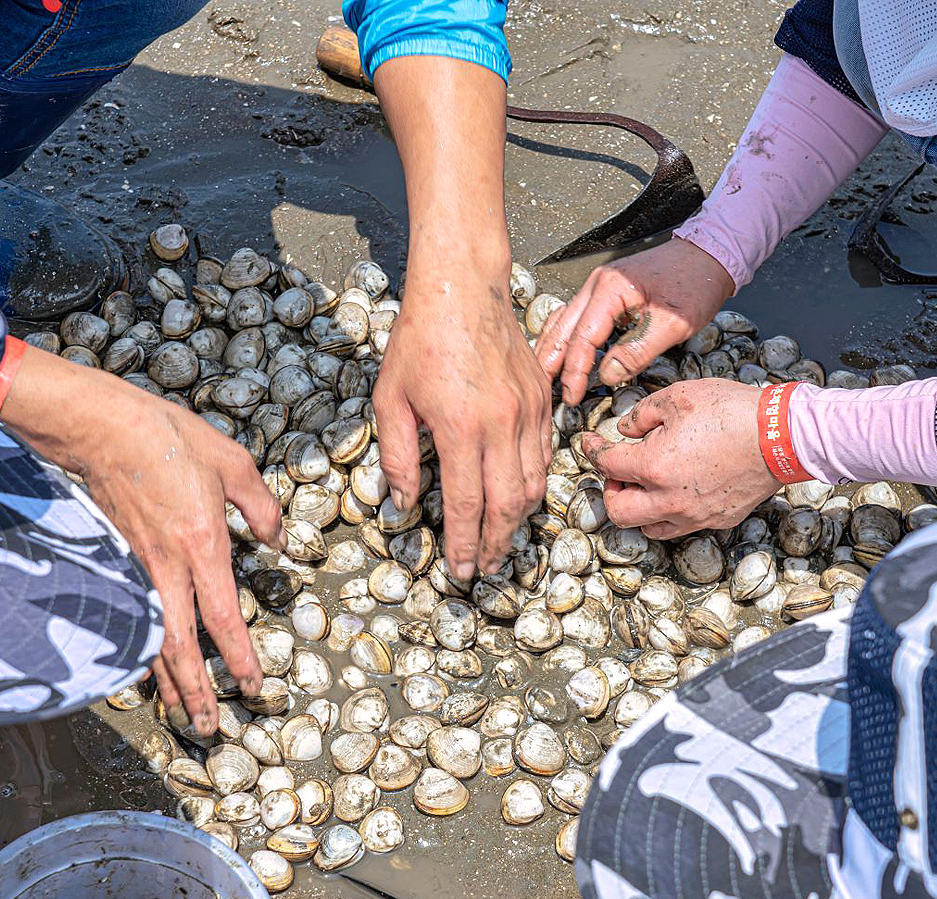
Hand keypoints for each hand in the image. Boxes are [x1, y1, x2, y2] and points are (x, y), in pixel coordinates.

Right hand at [1, 347, 283, 733]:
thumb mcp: (233, 463)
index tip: (252, 686)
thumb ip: (260, 507)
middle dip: (196, 691)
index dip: (237, 658)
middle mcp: (167, 567)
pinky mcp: (117, 559)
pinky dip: (140, 649)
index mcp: (202, 545)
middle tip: (209, 727)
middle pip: (180, 647)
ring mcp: (137, 567)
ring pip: (151, 639)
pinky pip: (131, 617)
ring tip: (181, 714)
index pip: (223, 618)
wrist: (101, 426)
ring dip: (167, 682)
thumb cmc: (169, 439)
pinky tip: (147, 667)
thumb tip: (280, 540)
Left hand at [371, 55, 551, 577]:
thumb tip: (405, 502)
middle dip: (494, 543)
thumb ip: (398, 456)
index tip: (460, 571)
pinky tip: (519, 498)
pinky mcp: (543, 399)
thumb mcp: (391, 400)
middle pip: (506, 505)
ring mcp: (529, 413)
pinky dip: (535, 485)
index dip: (463, 544)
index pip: (465, 504)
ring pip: (533, 485)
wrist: (464, 289)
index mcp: (460, 429)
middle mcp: (502, 426)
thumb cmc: (418, 342)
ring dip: (517, 521)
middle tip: (484, 567)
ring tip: (500, 541)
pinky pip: (545, 455)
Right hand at [535, 237, 733, 404]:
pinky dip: (563, 338)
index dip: (575, 371)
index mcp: (610, 290)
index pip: (582, 337)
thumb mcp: (673, 324)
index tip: (572, 396)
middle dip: (550, 363)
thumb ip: (638, 350)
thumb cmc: (695, 283)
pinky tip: (558, 353)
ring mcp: (598, 287)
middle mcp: (597, 285)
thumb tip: (608, 375)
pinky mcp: (605, 293)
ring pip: (562, 322)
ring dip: (551, 350)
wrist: (709, 254)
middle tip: (542, 391)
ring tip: (542, 377)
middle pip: (561, 329)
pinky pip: (574, 317)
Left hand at [581, 379, 778, 537]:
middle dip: (610, 491)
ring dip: (637, 508)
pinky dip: (667, 513)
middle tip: (617, 472)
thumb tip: (625, 429)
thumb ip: (642, 414)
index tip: (589, 442)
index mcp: (653, 467)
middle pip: (618, 512)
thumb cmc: (732, 411)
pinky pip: (680, 527)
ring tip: (644, 485)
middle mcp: (669, 500)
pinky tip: (674, 492)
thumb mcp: (678, 396)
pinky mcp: (716, 520)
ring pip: (647, 527)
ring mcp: (694, 515)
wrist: (783, 435)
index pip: (606, 465)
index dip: (592, 450)